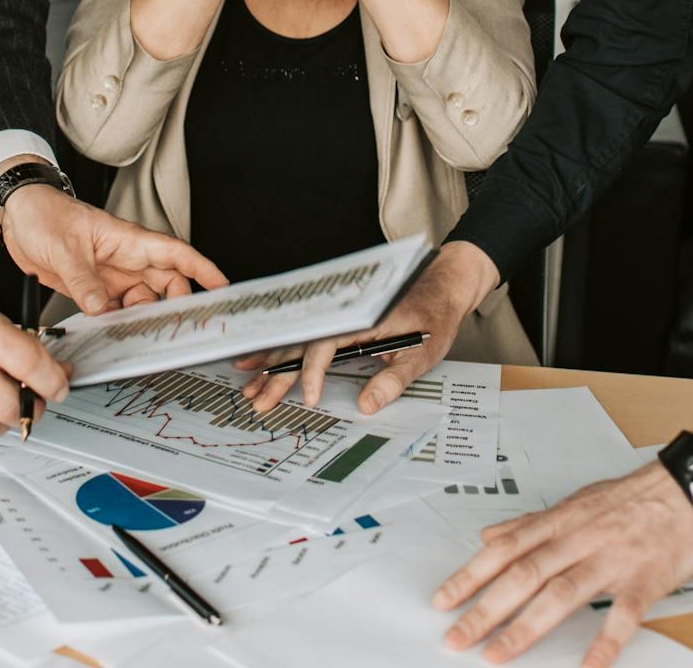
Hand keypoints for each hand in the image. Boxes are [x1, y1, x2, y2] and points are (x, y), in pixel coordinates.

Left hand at [0, 181, 228, 313]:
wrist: (18, 216)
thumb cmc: (45, 215)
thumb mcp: (64, 248)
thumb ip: (84, 281)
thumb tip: (102, 309)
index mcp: (128, 239)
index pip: (175, 253)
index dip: (202, 269)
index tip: (222, 286)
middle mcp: (125, 257)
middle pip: (166, 283)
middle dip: (174, 304)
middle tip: (174, 327)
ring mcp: (111, 273)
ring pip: (142, 300)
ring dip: (140, 318)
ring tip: (134, 333)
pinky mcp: (94, 287)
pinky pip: (116, 308)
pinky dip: (116, 321)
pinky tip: (110, 330)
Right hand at [236, 240, 496, 413]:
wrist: (443, 285)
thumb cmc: (435, 317)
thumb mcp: (422, 353)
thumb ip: (393, 379)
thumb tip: (366, 406)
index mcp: (360, 318)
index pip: (325, 345)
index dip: (313, 373)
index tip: (310, 398)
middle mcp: (343, 315)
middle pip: (301, 344)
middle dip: (276, 373)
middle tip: (256, 400)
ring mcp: (338, 317)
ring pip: (298, 341)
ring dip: (272, 363)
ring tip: (249, 386)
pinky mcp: (340, 322)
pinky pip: (306, 337)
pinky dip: (284, 351)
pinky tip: (265, 362)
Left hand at [435, 462, 692, 666]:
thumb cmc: (637, 496)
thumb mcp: (578, 501)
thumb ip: (532, 523)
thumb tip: (490, 534)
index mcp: (562, 521)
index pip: (506, 548)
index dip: (471, 574)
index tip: (443, 599)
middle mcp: (581, 538)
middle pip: (525, 573)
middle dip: (486, 607)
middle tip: (458, 636)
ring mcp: (613, 560)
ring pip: (562, 593)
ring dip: (525, 626)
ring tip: (497, 654)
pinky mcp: (646, 580)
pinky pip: (623, 615)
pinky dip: (605, 642)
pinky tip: (588, 667)